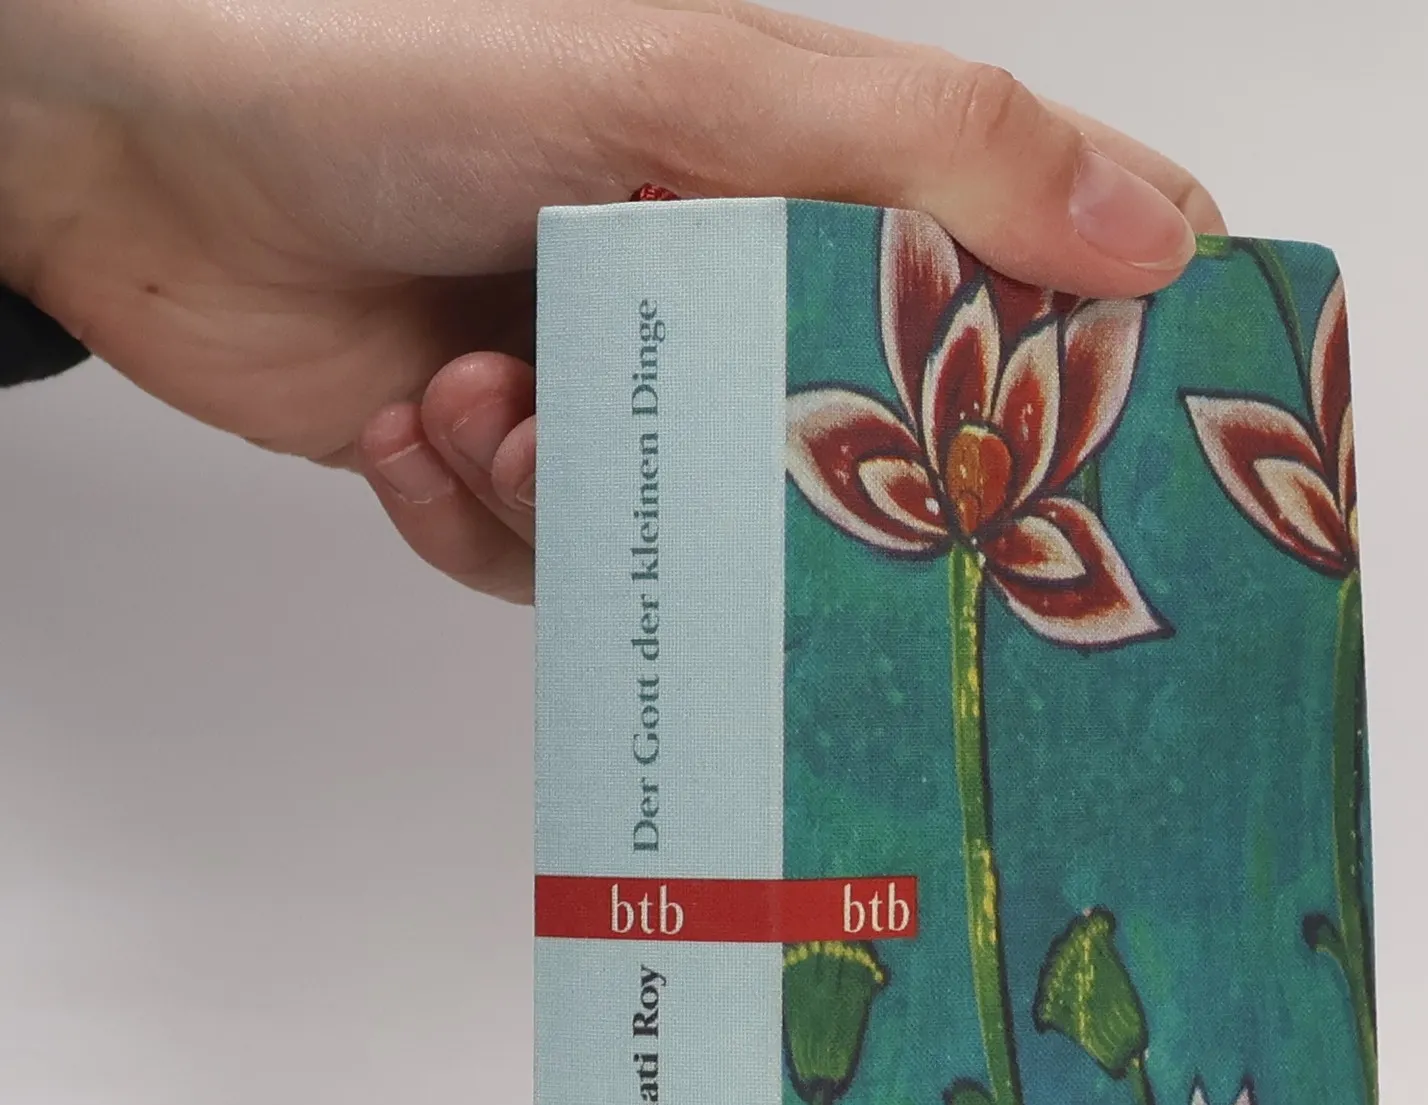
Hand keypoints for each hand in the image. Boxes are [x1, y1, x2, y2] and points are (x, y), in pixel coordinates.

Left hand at [0, 0, 1223, 601]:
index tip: (1091, 475)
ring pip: (698, 546)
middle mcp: (725, 294)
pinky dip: (481, 515)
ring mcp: (623, 393)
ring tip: (495, 401)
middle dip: (796, 504)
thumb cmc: (387, 65)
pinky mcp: (520, 472)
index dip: (1064, 380)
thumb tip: (1162, 226)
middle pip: (853, 461)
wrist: (120, 138)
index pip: (998, 279)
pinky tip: (423, 419)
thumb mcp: (686, 81)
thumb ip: (920, 152)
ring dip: (585, 498)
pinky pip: (560, 571)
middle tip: (768, 513)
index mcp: (799, 178)